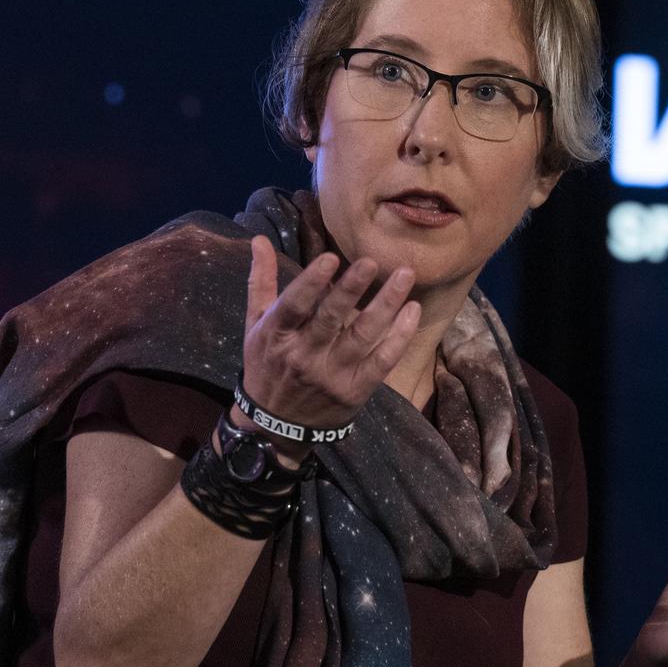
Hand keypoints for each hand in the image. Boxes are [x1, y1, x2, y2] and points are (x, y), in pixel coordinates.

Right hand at [234, 236, 420, 449]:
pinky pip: (382, 361)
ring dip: (386, 305)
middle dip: (351, 290)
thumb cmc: (266, 365)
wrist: (275, 426)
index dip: (311, 283)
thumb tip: (259, 239)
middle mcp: (303, 356)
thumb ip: (261, 282)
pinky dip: (400, 337)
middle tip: (372, 262)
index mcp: (276, 336)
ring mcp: (331, 375)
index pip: (293, 306)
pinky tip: (412, 310)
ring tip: (405, 276)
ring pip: (362, 337)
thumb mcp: (255, 326)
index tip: (331, 258)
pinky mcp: (355, 390)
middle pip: (330, 319)